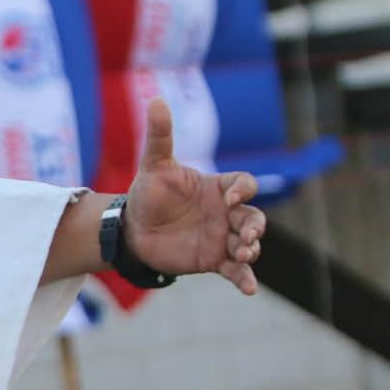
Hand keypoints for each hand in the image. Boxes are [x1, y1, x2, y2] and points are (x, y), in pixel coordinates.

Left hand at [121, 99, 266, 294]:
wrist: (133, 230)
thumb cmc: (148, 194)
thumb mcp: (153, 166)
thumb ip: (159, 136)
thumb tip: (155, 100)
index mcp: (217, 188)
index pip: (243, 184)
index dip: (242, 190)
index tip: (227, 200)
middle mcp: (225, 213)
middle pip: (254, 216)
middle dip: (256, 226)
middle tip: (248, 235)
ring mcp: (222, 237)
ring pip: (250, 243)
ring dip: (253, 249)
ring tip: (246, 253)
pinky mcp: (214, 260)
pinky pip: (237, 270)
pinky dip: (246, 278)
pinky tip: (249, 289)